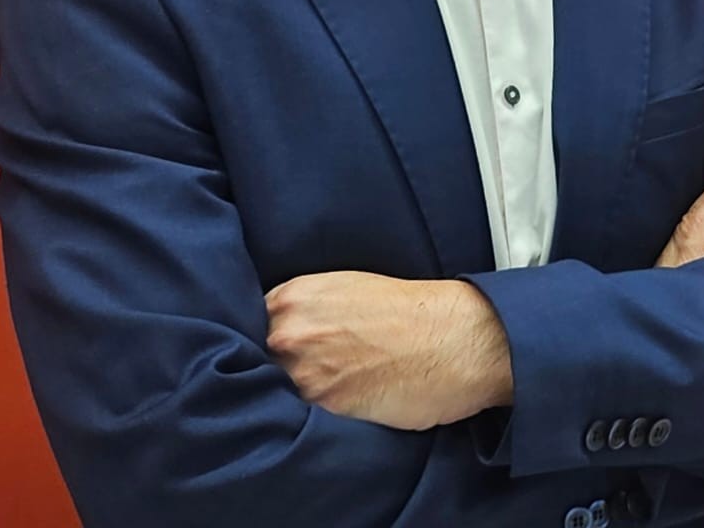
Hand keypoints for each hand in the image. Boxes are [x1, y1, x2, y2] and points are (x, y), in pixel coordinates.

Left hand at [264, 271, 511, 428]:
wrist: (455, 339)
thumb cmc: (413, 312)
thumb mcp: (351, 288)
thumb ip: (307, 308)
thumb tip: (279, 334)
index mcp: (296, 296)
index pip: (248, 324)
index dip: (264, 339)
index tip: (280, 349)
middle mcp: (290, 332)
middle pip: (255, 360)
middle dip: (275, 367)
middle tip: (308, 369)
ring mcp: (303, 371)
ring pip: (274, 391)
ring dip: (292, 393)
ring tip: (328, 386)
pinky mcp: (323, 406)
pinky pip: (301, 415)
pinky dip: (314, 413)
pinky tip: (339, 400)